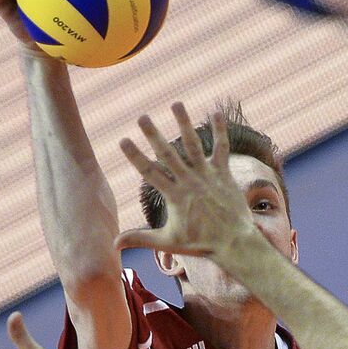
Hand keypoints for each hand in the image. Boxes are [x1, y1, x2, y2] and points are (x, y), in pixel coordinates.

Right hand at [115, 102, 258, 258]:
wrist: (234, 243)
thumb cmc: (200, 244)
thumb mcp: (167, 242)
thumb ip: (140, 239)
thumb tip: (114, 244)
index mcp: (174, 196)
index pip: (149, 173)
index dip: (135, 156)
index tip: (123, 140)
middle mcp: (190, 182)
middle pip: (168, 154)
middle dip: (153, 135)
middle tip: (142, 117)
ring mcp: (208, 176)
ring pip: (193, 145)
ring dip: (184, 124)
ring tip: (176, 104)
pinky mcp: (224, 174)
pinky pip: (222, 149)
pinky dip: (220, 131)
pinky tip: (216, 112)